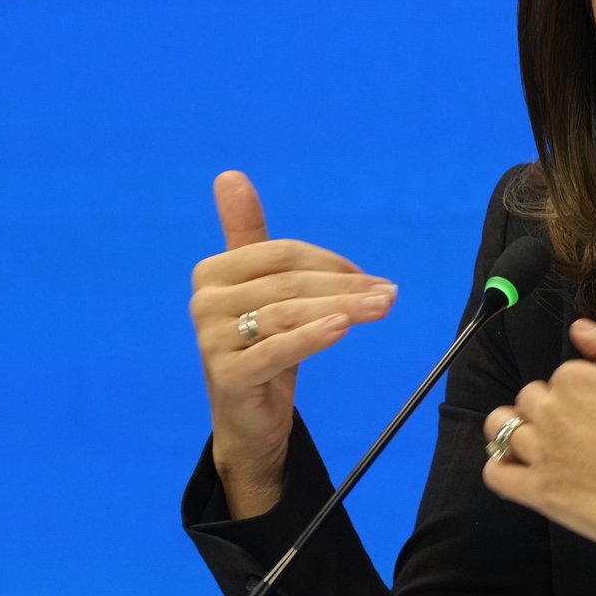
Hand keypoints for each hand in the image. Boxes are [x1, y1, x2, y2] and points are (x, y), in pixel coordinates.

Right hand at [189, 170, 397, 517]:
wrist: (248, 420)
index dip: (331, 263)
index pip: (283, 254)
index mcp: (212, 273)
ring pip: (290, 314)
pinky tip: (343, 328)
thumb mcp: (260, 289)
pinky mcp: (228, 376)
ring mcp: (212, 340)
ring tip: (383, 307)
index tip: (369, 278)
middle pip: (291, 284)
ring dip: (344, 308)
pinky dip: (313, 337)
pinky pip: (277, 350)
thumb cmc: (260, 346)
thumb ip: (248, 234)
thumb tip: (229, 175)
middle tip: (390, 294)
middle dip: (346, 287)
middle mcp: (205, 303)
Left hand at [482, 319, 595, 579]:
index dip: (584, 389)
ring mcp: (540, 453)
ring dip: (517, 430)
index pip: (561, 374)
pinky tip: (525, 468)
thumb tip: (579, 327)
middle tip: (583, 431)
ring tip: (545, 444)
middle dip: (550, 408)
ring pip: (501, 427)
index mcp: (578, 381)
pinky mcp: (536, 492)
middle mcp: (551, 412)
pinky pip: (495, 473)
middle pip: (529, 397)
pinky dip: (502, 468)